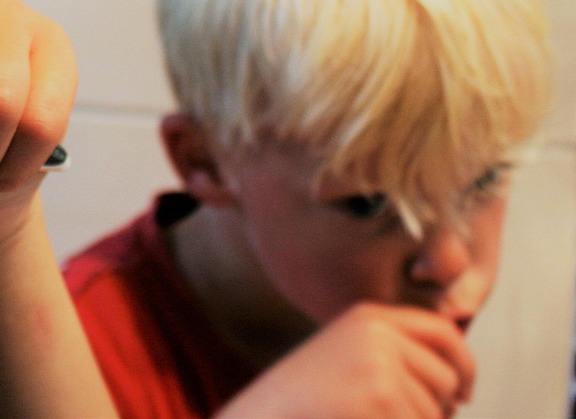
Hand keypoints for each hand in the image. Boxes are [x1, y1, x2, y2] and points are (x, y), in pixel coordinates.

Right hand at [216, 303, 474, 418]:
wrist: (262, 416)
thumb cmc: (303, 401)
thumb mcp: (347, 359)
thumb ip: (394, 354)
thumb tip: (458, 381)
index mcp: (369, 317)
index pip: (443, 332)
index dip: (464, 364)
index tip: (464, 392)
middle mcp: (378, 333)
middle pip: (447, 377)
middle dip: (438, 408)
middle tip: (395, 417)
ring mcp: (381, 365)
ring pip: (435, 412)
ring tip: (364, 418)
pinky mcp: (382, 398)